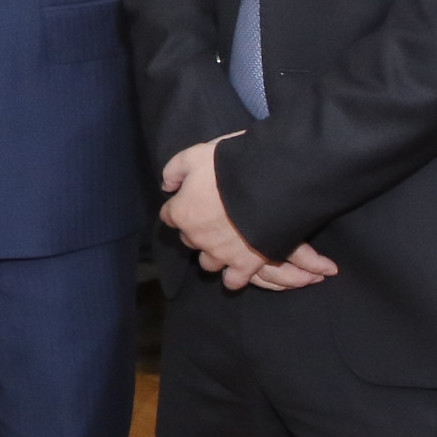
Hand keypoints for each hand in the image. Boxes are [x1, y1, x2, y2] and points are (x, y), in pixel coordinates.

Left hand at [161, 136, 323, 290]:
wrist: (269, 184)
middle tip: (214, 216)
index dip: (181, 205)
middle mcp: (197, 237)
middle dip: (197, 229)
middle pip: (189, 238)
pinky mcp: (244, 264)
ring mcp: (220, 253)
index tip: (192, 199)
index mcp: (182, 212)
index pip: (169, 215)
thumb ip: (174, 171)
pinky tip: (238, 268)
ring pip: (208, 262)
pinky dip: (234, 276)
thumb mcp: (194, 156)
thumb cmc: (228, 167)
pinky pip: (233, 281)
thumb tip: (167, 187)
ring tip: (226, 242)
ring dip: (213, 253)